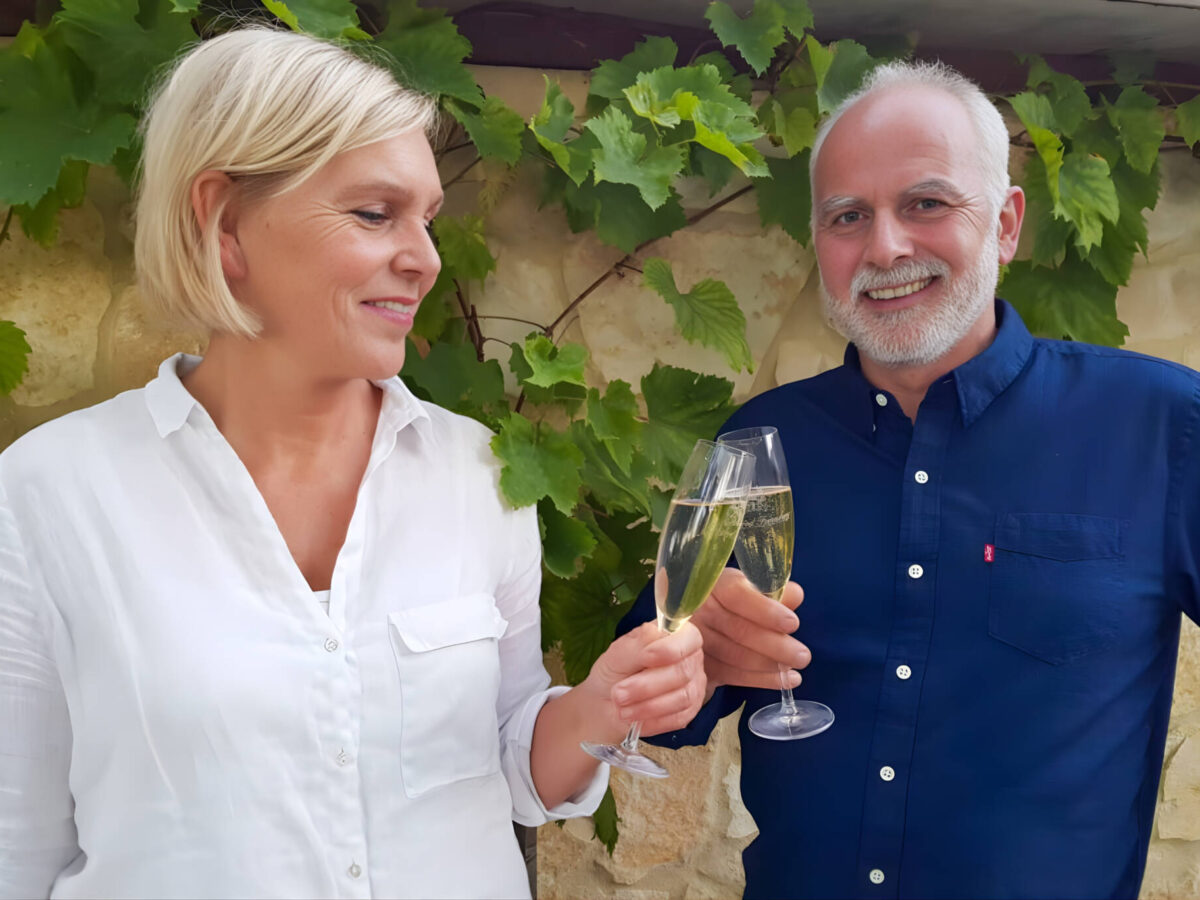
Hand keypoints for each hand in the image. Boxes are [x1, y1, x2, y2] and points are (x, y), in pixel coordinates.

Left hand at [579, 621, 705, 739]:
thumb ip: (638, 643)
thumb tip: (656, 631)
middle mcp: (690, 659)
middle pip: (682, 672)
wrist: (606, 703)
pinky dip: (654, 721)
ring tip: (621, 709)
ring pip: (682, 697)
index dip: (670, 649)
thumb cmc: (614, 672)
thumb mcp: (618, 653)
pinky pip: (679, 718)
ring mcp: (693, 686)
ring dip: (648, 706)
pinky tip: (634, 719)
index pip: (689, 637)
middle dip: (647, 685)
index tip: (645, 657)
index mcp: (676, 636)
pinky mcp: (689, 711)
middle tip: (619, 693)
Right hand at [692, 567, 810, 693]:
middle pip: (738, 630)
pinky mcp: (701, 664)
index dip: (766, 610)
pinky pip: (731, 675)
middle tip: (802, 656)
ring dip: (769, 666)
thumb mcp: (750, 587)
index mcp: (713, 585)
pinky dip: (760, 680)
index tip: (792, 623)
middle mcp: (699, 611)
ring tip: (794, 670)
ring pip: (735, 656)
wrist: (702, 620)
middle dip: (775, 645)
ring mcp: (696, 640)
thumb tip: (795, 595)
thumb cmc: (734, 601)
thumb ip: (773, 589)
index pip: (736, 595)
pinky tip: (783, 680)